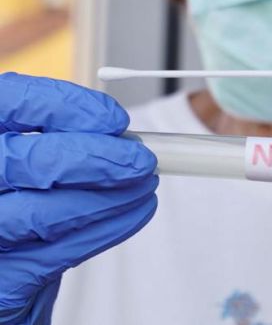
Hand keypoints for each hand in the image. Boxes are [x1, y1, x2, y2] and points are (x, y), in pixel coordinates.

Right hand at [0, 73, 157, 323]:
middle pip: (26, 163)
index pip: (9, 102)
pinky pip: (58, 255)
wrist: (2, 279)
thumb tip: (118, 133)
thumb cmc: (14, 213)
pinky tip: (136, 212)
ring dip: (109, 197)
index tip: (114, 118)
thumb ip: (57, 145)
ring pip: (44, 214)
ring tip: (146, 185)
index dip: (63, 105)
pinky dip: (107, 229)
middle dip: (97, 157)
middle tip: (141, 160)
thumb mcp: (25, 167)